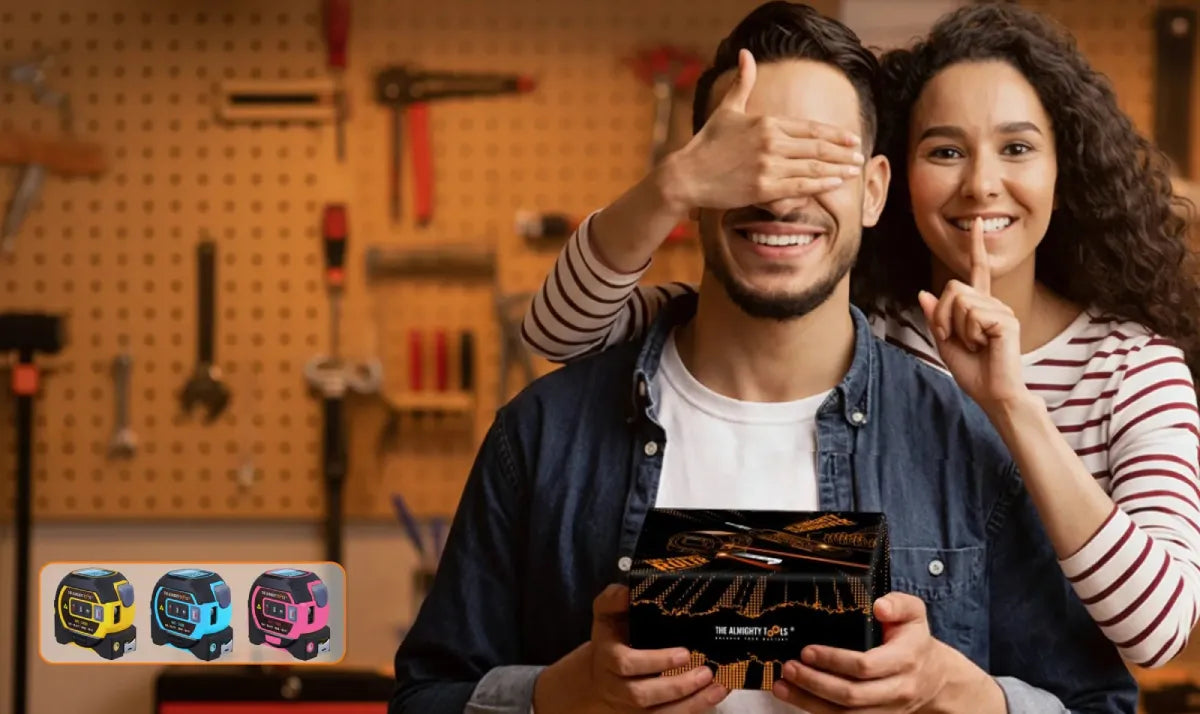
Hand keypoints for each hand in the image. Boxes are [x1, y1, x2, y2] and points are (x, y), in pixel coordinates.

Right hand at [533, 584, 727, 713]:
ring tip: (718, 687)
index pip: (625, 664)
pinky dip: (694, 709)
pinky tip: (716, 695)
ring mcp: (631, 706)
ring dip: (691, 703)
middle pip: (642, 694)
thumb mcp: (606, 615)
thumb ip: (613, 599)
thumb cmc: (611, 638)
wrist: (597, 675)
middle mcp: (617, 686)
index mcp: (608, 658)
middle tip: (705, 671)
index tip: (684, 653)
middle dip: (676, 686)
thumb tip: (628, 589)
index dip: (654, 661)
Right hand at [664, 49, 863, 212]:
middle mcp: (771, 142)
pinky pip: (799, 186)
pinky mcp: (763, 189)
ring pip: (812, 167)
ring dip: (837, 168)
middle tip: (860, 155)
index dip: (835, 134)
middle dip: (842, 152)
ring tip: (854, 170)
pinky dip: (820, 184)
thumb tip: (746, 54)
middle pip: (817, 147)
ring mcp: (768, 166)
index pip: (810, 127)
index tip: (852, 138)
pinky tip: (835, 182)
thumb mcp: (727, 109)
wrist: (687, 175)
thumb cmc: (707, 143)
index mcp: (767, 122)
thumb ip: (742, 83)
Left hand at [772, 593, 950, 712]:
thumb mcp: (914, 614)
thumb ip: (899, 603)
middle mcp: (897, 690)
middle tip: (790, 667)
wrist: (934, 678)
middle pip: (852, 695)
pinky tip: (797, 699)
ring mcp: (887, 710)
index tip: (808, 650)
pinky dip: (818, 712)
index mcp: (905, 660)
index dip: (833, 660)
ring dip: (810, 702)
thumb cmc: (914, 640)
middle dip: (815, 682)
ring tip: (783, 685)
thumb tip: (880, 606)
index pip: (866, 666)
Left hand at [917, 217, 1026, 409]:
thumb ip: (936, 318)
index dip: (977, 247)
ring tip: (974, 345)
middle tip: (954, 339)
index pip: (977, 272)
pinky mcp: (1006, 320)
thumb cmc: (974, 373)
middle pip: (953, 288)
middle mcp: (994, 304)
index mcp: (981, 307)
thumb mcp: (945, 343)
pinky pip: (971, 315)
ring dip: (955, 327)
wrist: (993, 394)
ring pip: (960, 301)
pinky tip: (984, 346)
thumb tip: (924, 293)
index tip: (976, 223)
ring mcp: (1002, 310)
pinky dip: (969, 334)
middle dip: (942, 316)